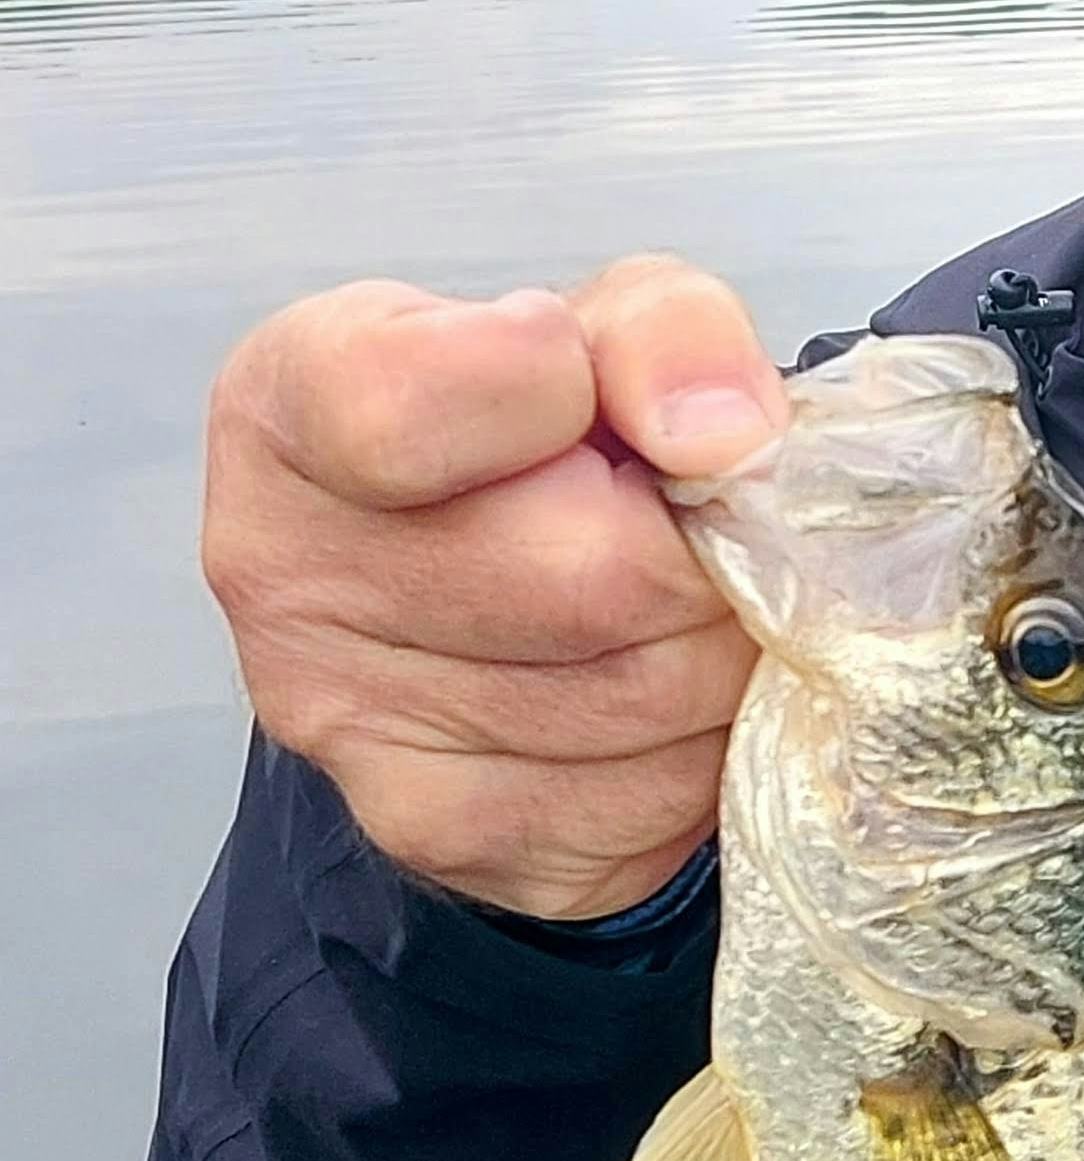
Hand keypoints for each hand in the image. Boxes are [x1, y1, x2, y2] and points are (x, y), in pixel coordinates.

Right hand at [202, 257, 786, 919]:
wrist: (491, 588)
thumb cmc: (537, 432)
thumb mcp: (595, 327)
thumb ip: (662, 330)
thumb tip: (722, 435)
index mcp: (289, 408)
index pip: (410, 409)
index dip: (561, 390)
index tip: (594, 390)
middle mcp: (283, 577)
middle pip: (592, 579)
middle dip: (698, 550)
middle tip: (698, 525)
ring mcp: (352, 730)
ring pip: (648, 696)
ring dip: (723, 647)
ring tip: (688, 601)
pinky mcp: (450, 833)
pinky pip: (654, 795)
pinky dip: (706, 739)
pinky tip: (670, 691)